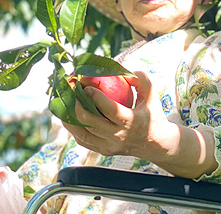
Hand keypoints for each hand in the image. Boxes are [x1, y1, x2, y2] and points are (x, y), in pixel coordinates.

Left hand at [63, 71, 178, 160]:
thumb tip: (122, 69)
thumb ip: (140, 79)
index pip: (110, 110)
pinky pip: (84, 141)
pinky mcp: (104, 152)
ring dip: (70, 120)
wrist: (156, 144)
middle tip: (72, 93)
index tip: (87, 87)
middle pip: (92, 124)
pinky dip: (75, 129)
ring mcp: (110, 146)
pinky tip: (69, 117)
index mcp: (131, 122)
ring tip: (64, 105)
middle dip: (78, 107)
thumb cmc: (152, 114)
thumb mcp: (152, 94)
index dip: (96, 98)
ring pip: (83, 135)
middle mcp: (119, 136)